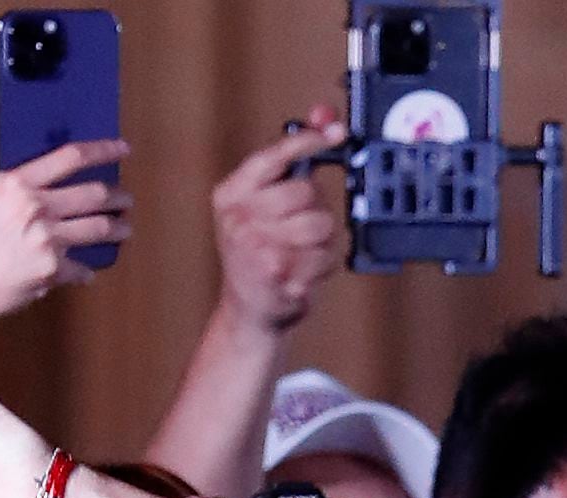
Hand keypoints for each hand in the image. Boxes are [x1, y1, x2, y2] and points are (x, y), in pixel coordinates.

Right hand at [0, 140, 132, 323]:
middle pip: (94, 193)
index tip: (122, 148)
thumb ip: (22, 184)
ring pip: (101, 226)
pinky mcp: (53, 266)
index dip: (102, 150)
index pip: (69, 157)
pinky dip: (84, 271)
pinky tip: (85, 272)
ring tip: (124, 228)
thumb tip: (64, 173)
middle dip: (119, 196)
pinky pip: (83, 267)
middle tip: (126, 200)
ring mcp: (45, 236)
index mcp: (15, 183)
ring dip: (119, 228)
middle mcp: (32, 205)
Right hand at [211, 110, 345, 333]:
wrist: (249, 311)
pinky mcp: (278, 273)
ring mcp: (256, 246)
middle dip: (316, 210)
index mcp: (231, 195)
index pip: (272, 157)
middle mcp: (238, 217)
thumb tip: (322, 117)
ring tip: (302, 252)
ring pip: (321, 224)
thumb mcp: (261, 208)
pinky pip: (326, 256)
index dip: (308, 142)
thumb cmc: (260, 255)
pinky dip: (324, 266)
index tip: (335, 131)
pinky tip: (304, 272)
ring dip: (323, 241)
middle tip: (301, 229)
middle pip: (306, 192)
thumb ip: (289, 166)